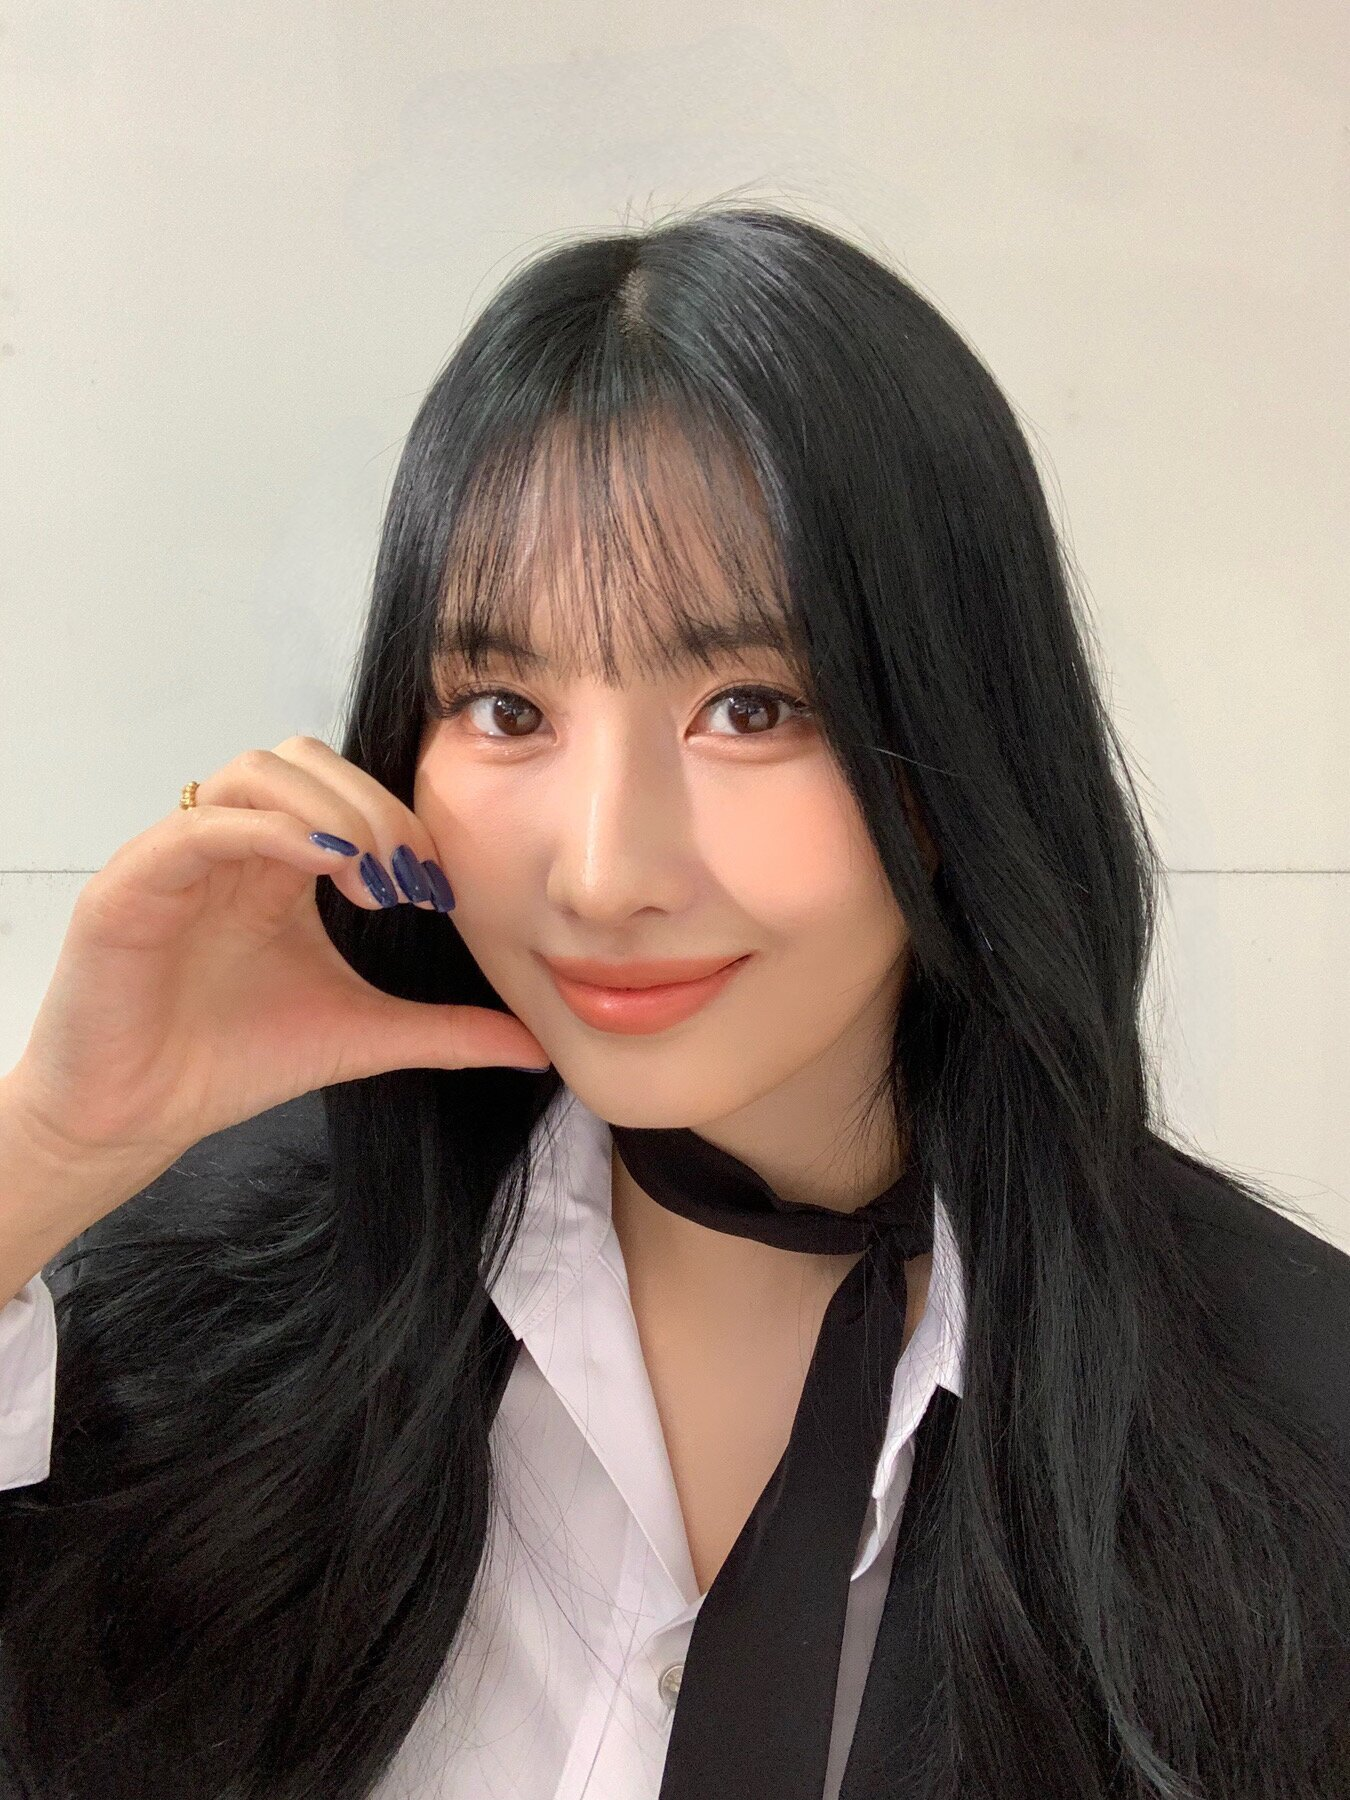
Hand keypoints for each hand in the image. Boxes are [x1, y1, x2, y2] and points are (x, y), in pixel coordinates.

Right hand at [4, 736, 550, 1180]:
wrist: (139, 1118)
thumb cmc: (235, 1063)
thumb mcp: (364, 1035)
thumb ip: (448, 1030)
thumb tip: (537, 1045)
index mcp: (279, 864)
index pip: (343, 789)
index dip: (400, 819)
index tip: (438, 886)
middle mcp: (231, 844)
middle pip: (304, 761)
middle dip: (373, 806)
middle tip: (409, 877)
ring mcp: (179, 855)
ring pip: (254, 772)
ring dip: (327, 809)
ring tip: (368, 876)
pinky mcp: (133, 882)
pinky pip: (200, 824)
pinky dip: (266, 829)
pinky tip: (321, 867)